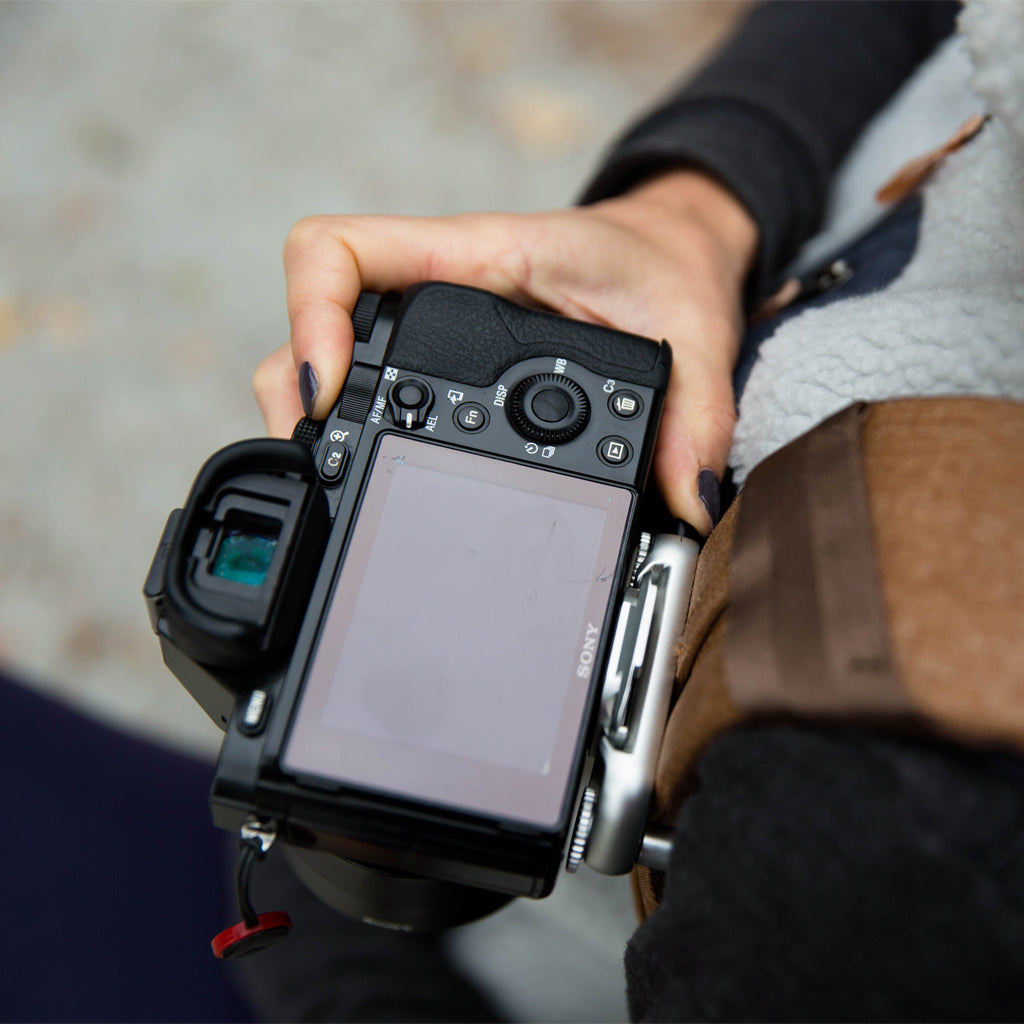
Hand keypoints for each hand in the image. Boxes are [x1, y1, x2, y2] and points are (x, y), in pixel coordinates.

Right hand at [254, 170, 756, 532]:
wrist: (664, 261)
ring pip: (324, 362)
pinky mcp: (436, 366)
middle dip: (300, 398)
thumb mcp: (692, 336)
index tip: (329, 392)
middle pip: (312, 325)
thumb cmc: (660, 275)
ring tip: (338, 481)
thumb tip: (687, 501)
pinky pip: (367, 387)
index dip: (309, 315)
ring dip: (313, 418)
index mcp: (477, 261)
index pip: (344, 253)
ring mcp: (426, 331)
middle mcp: (435, 292)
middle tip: (326, 469)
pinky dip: (350, 428)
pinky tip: (372, 469)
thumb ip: (695, 416)